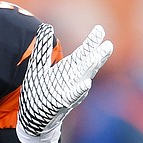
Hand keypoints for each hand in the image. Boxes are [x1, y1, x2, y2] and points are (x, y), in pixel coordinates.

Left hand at [17, 23, 112, 142]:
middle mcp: (73, 79)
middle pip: (88, 65)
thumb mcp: (38, 65)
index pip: (83, 53)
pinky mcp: (62, 103)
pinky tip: (86, 83)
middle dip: (98, 55)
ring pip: (84, 78)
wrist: (34, 117)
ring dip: (91, 69)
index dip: (91, 42)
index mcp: (69, 69)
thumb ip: (43, 48)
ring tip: (98, 57)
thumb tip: (47, 26)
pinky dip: (80, 90)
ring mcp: (70, 91)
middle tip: (108, 44)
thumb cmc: (40, 90)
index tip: (100, 29)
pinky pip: (73, 96)